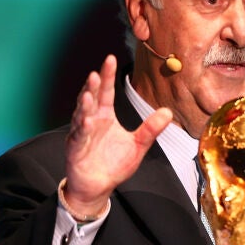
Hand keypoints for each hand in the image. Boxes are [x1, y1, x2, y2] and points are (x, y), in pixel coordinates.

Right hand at [63, 54, 172, 216]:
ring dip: (84, 104)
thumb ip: (151, 128)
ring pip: (81, 115)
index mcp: (105, 116)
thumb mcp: (138, 145)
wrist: (99, 186)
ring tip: (89, 92)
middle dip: (93, 85)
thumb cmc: (114, 164)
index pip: (106, 92)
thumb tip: (168, 111)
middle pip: (91, 98)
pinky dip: (82, 128)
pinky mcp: (76, 148)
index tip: (110, 58)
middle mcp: (91, 120)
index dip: (107, 75)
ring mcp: (81, 133)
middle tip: (97, 71)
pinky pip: (79, 136)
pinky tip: (87, 120)